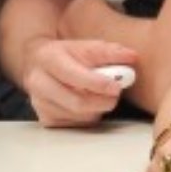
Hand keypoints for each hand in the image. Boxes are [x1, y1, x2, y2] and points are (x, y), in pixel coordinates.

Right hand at [22, 35, 138, 127]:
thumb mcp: (87, 46)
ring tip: (101, 96)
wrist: (40, 63)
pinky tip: (90, 105)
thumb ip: (110, 51)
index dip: (97, 83)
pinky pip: (74, 125)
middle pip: (76, 102)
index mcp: (49, 58)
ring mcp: (40, 103)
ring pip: (78, 116)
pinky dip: (89, 117)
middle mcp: (39, 82)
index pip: (73, 75)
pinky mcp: (45, 118)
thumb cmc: (69, 55)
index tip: (116, 87)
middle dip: (102, 101)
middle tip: (115, 95)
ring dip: (97, 109)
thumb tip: (131, 56)